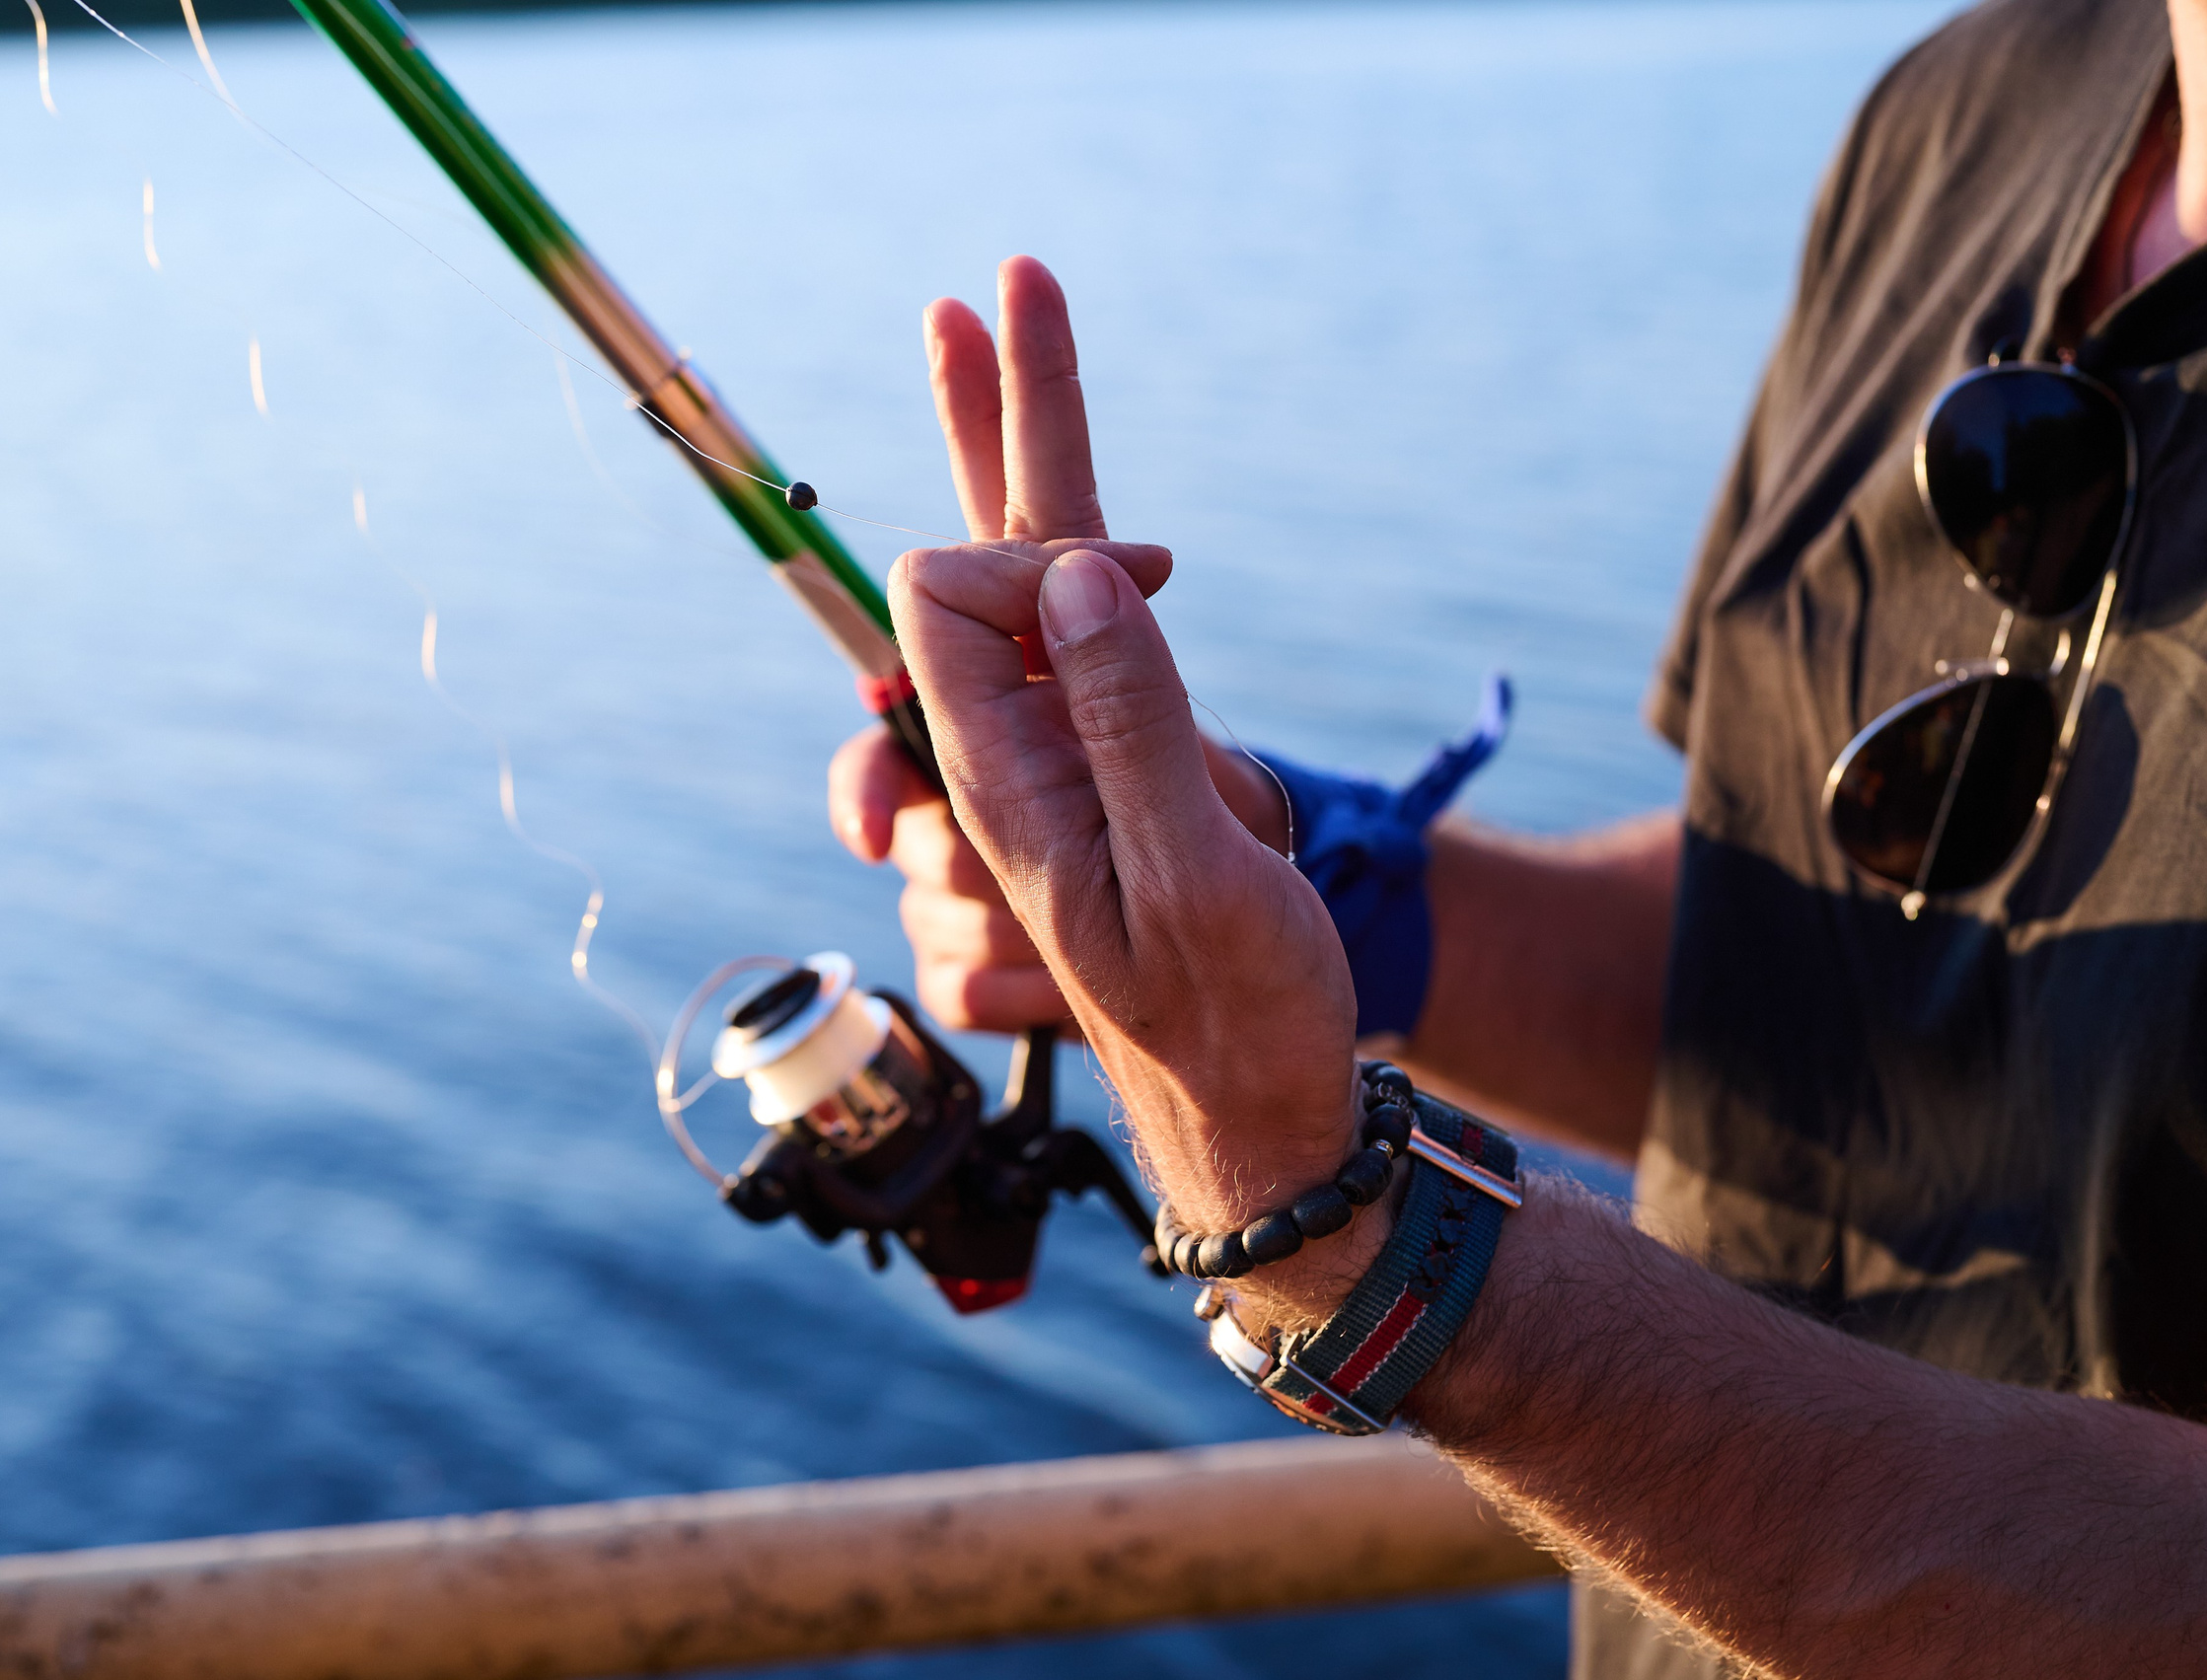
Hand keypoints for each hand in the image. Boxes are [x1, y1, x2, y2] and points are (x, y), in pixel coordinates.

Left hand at [829, 257, 1290, 1035]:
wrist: (1260, 1116)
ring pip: (1014, 596)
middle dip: (996, 416)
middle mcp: (1008, 757)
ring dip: (1026, 469)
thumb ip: (1130, 723)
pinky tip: (1126, 575)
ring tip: (1023, 344)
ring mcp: (1052, 766)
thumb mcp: (1198, 877)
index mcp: (1005, 778)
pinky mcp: (1099, 778)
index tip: (1143, 582)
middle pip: (972, 562)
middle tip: (1001, 287)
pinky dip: (1082, 567)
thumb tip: (1069, 575)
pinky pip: (1065, 648)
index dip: (1041, 559)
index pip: (946, 597)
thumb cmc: (1238, 1015)